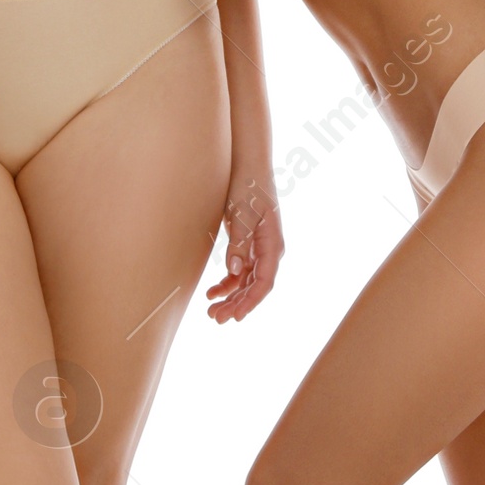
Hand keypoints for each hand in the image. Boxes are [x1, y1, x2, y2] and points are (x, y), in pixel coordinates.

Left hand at [206, 167, 283, 321]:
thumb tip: (235, 270)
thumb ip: (240, 242)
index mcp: (272, 245)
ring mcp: (258, 249)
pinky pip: (239, 272)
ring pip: (246, 282)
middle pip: (255, 287)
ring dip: (231, 297)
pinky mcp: (247, 245)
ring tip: (212, 311)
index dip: (251, 301)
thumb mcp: (243, 213)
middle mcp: (268, 251)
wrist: (248, 167)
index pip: (265, 282)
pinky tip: (212, 292)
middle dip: (237, 304)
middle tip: (216, 317)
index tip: (236, 316)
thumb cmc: (249, 186)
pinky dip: (227, 283)